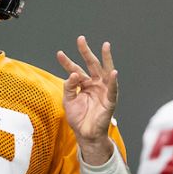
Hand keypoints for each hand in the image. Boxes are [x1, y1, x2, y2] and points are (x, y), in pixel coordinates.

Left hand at [56, 36, 118, 163]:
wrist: (86, 134)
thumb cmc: (78, 118)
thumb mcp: (68, 101)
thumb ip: (69, 87)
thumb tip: (73, 74)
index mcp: (84, 84)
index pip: (74, 70)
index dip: (67, 62)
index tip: (59, 53)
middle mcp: (94, 84)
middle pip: (91, 65)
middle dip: (86, 52)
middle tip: (80, 39)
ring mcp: (103, 90)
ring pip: (105, 71)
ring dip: (106, 59)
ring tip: (106, 46)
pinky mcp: (110, 100)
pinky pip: (113, 89)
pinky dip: (113, 81)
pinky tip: (113, 71)